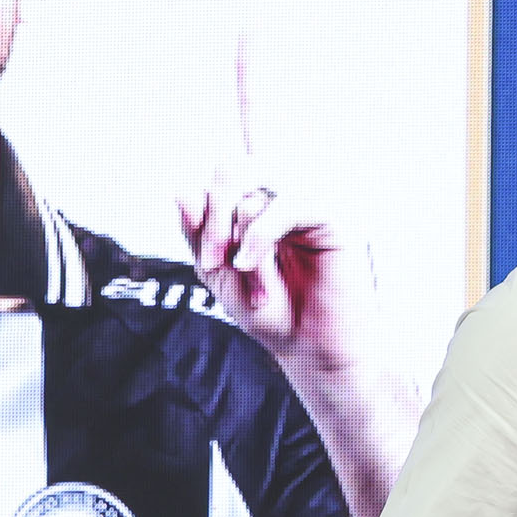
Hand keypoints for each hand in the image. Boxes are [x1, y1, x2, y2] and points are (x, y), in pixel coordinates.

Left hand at [177, 165, 378, 377]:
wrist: (310, 349)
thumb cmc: (272, 313)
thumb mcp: (219, 272)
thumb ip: (199, 232)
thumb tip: (183, 189)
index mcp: (259, 205)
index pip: (220, 179)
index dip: (202, 209)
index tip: (206, 258)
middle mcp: (284, 197)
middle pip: (234, 168)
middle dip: (213, 212)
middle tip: (211, 259)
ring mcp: (308, 205)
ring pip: (256, 187)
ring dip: (235, 234)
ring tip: (238, 270)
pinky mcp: (332, 219)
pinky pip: (287, 205)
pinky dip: (260, 236)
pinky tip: (251, 265)